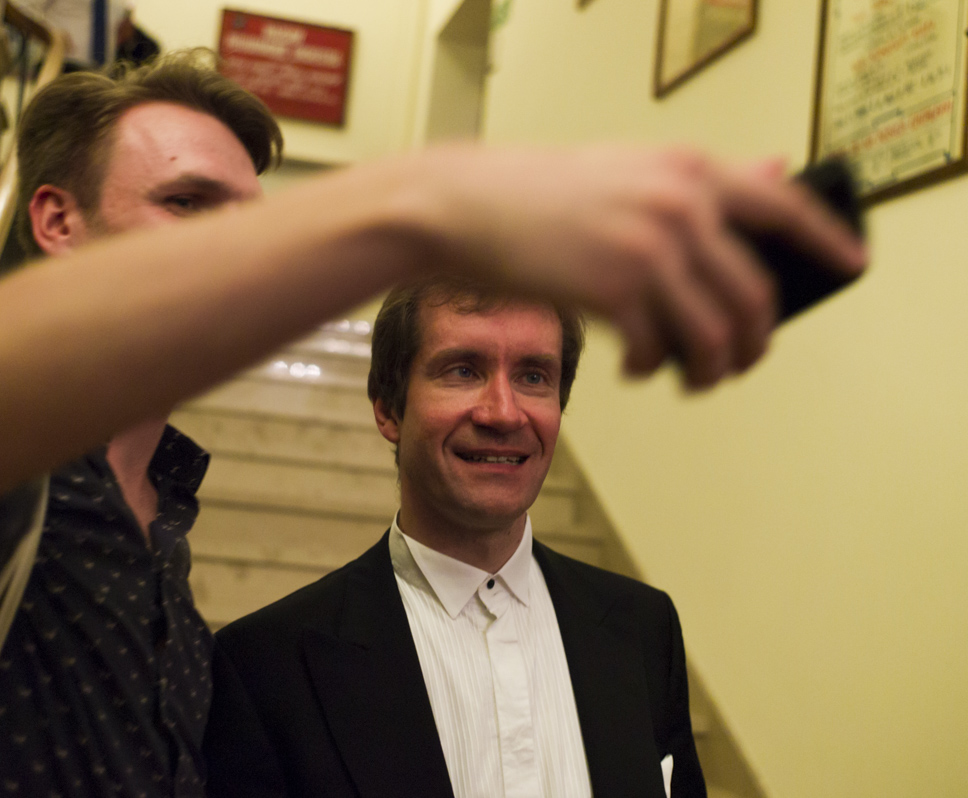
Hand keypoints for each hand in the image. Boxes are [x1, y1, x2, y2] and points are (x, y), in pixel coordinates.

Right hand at [415, 145, 866, 388]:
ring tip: (694, 377)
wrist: (463, 206)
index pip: (783, 205)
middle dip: (755, 340)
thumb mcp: (626, 171)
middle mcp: (682, 204)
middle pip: (755, 293)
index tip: (851, 266)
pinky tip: (635, 367)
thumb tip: (773, 176)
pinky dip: (651, 368)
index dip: (825, 241)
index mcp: (688, 169)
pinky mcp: (616, 291)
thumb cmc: (535, 194)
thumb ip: (696, 183)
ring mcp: (652, 248)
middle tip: (740, 361)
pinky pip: (658, 349)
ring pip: (717, 333)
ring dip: (711, 368)